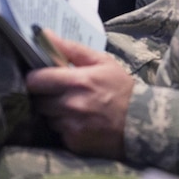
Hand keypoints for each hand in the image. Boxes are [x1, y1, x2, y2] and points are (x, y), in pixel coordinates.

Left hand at [24, 31, 133, 159]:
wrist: (142, 123)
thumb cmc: (121, 88)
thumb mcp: (101, 62)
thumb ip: (70, 48)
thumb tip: (44, 34)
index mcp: (77, 81)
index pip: (35, 80)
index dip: (35, 78)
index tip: (41, 77)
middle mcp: (71, 105)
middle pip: (38, 100)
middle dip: (45, 95)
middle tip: (58, 92)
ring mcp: (72, 126)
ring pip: (47, 116)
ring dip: (54, 111)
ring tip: (72, 107)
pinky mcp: (74, 143)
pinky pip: (58, 132)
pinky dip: (64, 126)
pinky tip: (79, 121)